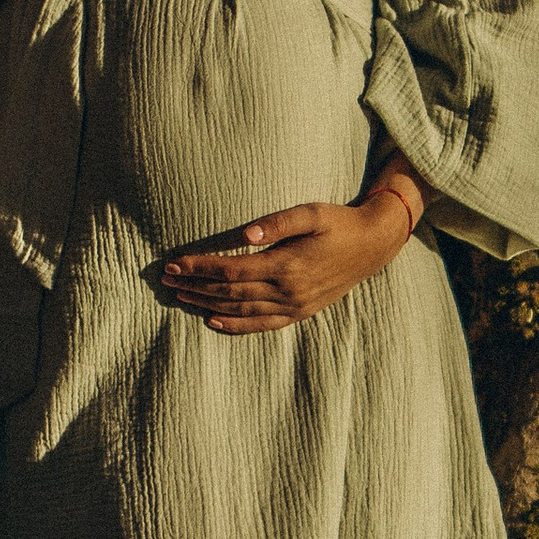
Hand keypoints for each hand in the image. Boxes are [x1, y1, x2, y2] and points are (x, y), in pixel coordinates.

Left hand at [157, 176, 418, 335]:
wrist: (372, 245)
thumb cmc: (338, 223)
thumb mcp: (311, 213)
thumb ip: (278, 222)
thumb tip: (245, 233)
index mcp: (286, 265)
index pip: (231, 269)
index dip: (199, 267)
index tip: (174, 263)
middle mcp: (288, 291)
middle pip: (229, 292)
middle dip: (195, 285)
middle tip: (166, 279)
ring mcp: (294, 306)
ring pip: (240, 310)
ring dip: (207, 304)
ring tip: (180, 296)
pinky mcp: (300, 312)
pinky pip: (261, 325)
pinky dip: (235, 325)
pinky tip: (213, 321)